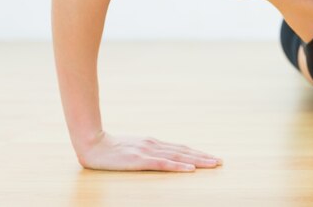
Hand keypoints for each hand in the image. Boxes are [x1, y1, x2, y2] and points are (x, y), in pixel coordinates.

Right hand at [77, 131, 222, 171]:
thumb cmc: (111, 148)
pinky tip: (190, 169)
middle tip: (220, 162)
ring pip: (178, 157)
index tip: (211, 157)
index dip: (197, 153)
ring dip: (197, 161)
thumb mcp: (133, 148)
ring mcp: (148, 152)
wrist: (92, 143)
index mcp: (153, 143)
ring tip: (212, 164)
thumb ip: (147, 151)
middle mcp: (154, 145)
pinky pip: (163, 164)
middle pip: (184, 152)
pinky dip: (178, 166)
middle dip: (203, 157)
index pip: (180, 149)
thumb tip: (162, 156)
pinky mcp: (140, 160)